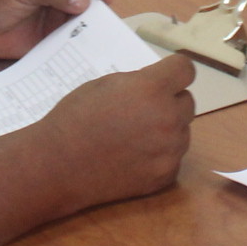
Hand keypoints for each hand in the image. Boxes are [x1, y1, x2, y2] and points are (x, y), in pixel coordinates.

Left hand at [0, 0, 115, 59]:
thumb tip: (83, 2)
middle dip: (98, 9)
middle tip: (108, 22)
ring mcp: (55, 15)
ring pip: (82, 22)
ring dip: (91, 30)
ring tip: (101, 39)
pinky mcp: (49, 38)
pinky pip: (69, 42)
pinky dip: (78, 47)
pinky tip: (85, 52)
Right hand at [37, 54, 197, 208]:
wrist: (58, 164)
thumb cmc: (75, 118)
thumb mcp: (105, 85)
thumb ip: (139, 82)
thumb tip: (158, 86)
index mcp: (152, 90)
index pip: (186, 69)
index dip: (175, 71)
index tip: (166, 77)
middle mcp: (168, 119)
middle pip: (187, 101)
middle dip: (169, 102)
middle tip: (143, 110)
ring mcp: (169, 151)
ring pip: (182, 131)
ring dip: (167, 129)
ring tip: (134, 136)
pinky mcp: (165, 175)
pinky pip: (173, 158)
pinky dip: (159, 156)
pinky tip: (134, 157)